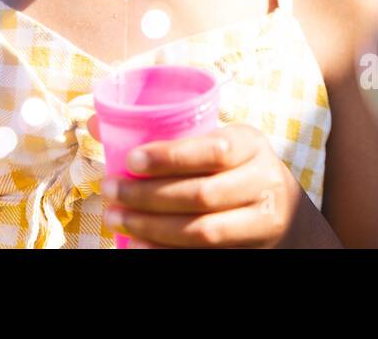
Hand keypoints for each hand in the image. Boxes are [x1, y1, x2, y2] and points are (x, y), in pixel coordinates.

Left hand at [88, 117, 304, 247]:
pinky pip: (203, 255)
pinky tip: (137, 245)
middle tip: (110, 192)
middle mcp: (262, 181)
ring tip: (116, 218)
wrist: (281, 209)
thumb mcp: (213, 140)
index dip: (171, 157)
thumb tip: (96, 122)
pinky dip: (165, 251)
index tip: (130, 160)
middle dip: (149, 196)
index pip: (214, 150)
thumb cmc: (230, 165)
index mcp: (250, 143)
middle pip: (202, 194)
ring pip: (203, 231)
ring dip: (152, 227)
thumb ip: (163, 131)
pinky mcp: (249, 249)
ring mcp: (260, 221)